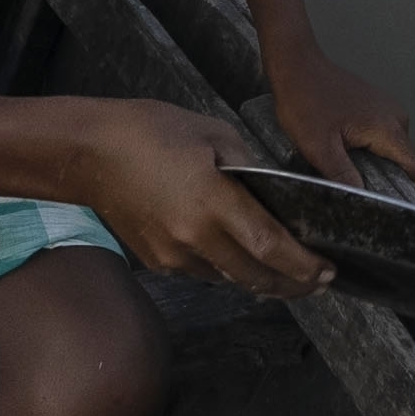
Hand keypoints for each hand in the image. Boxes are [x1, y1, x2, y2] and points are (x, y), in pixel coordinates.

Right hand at [75, 97, 328, 296]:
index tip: (327, 270)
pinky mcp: (159, 262)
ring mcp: (174, 255)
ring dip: (262, 279)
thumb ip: (249, 167)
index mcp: (212, 203)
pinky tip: (240, 255)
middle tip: (318, 280)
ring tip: (287, 271)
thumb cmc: (149, 132)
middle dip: (293, 284)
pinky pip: (205, 272)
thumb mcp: (212, 133)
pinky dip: (228, 268)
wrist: (87, 154)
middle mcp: (194, 238)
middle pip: (256, 277)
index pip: (270, 247)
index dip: (303, 265)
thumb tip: (274, 193)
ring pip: (231, 278)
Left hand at [270, 44, 414, 183]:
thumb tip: (362, 200)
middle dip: (382, 173)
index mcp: (388, 128)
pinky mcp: (377, 104)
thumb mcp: (319, 148)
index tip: (378, 192)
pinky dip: (367, 143)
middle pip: (405, 160)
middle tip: (349, 170)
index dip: (403, 187)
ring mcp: (387, 108)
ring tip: (341, 151)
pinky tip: (341, 139)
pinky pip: (382, 134)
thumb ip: (344, 177)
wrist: (297, 65)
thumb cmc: (305, 100)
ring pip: (392, 148)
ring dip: (372, 157)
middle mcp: (395, 116)